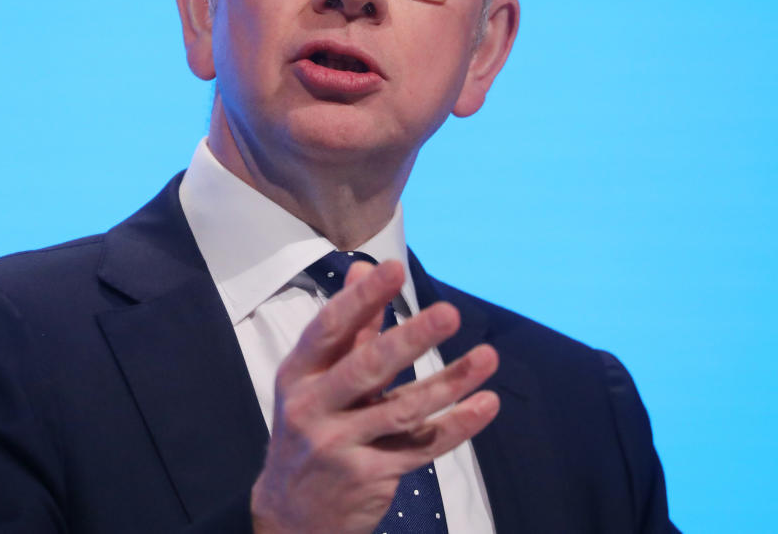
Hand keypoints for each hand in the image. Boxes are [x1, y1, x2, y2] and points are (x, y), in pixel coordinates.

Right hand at [250, 260, 499, 533]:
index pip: (330, 330)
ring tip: (487, 357)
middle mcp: (313, 408)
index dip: (362, 299)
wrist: (290, 516)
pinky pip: (421, 448)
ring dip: (450, 382)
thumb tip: (365, 269)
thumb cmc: (309, 428)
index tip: (394, 270)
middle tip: (449, 314)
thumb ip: (348, 328)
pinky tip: (484, 404)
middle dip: (411, 339)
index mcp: (298, 374)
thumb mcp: (314, 379)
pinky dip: (456, 426)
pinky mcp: (370, 476)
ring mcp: (341, 446)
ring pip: (403, 410)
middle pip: (367, 369)